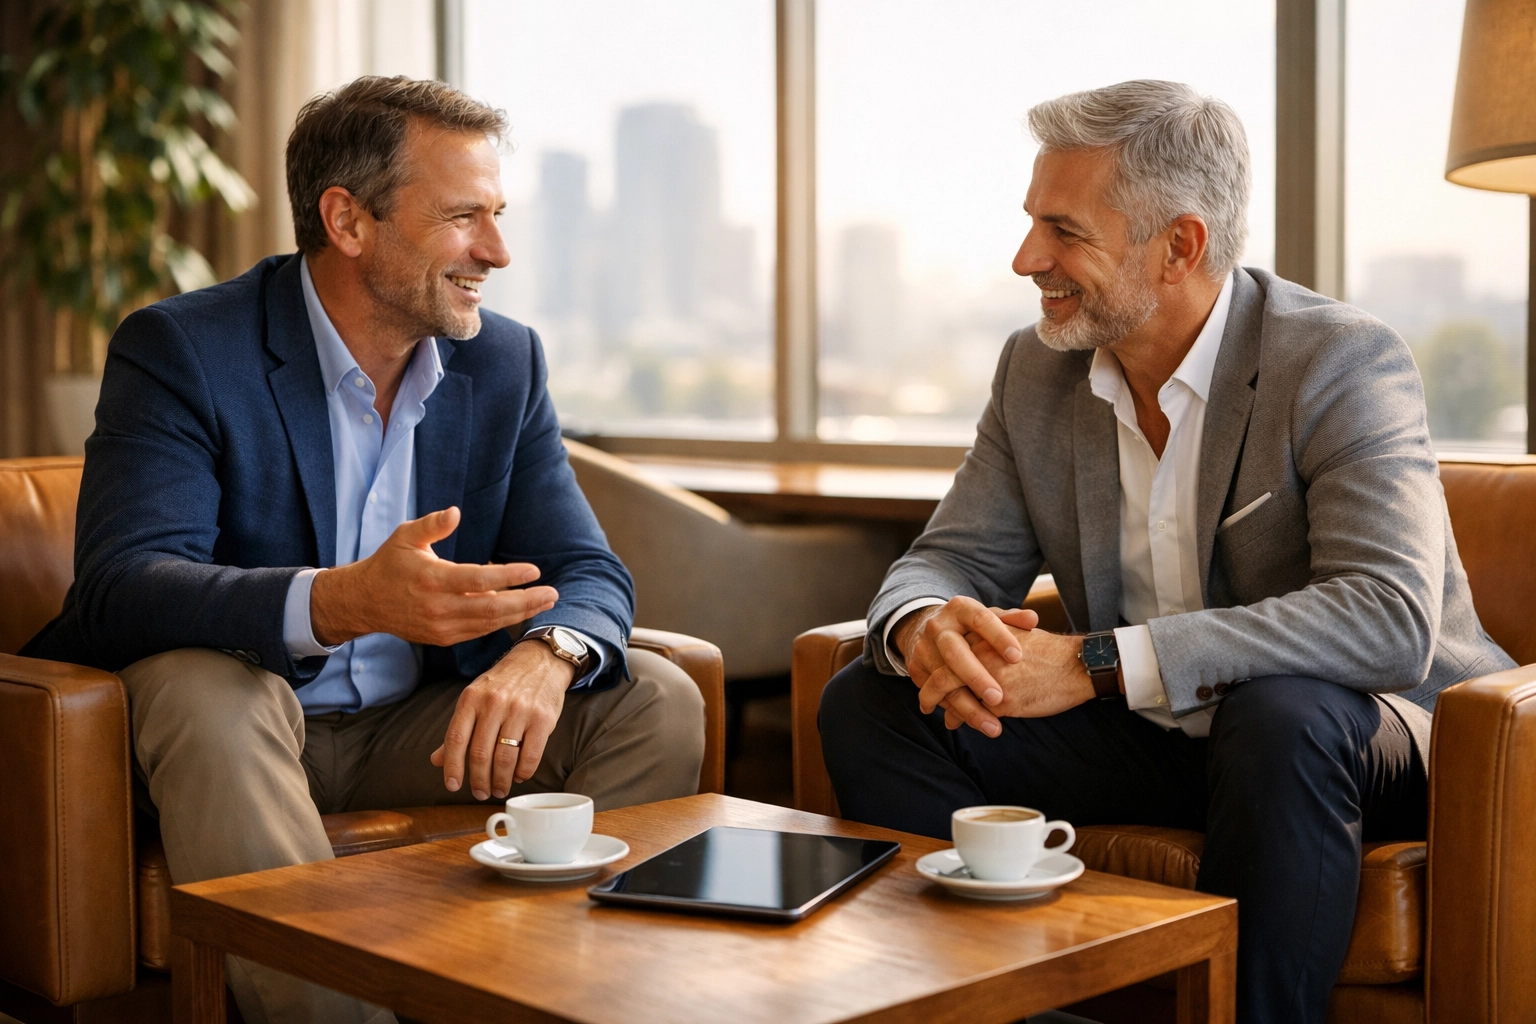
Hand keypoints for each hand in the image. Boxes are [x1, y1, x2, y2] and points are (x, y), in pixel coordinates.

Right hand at [309, 507, 557, 646]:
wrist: (364, 602)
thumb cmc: (389, 564)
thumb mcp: (405, 536)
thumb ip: (432, 524)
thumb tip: (456, 512)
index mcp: (432, 579)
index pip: (480, 580)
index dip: (510, 576)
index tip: (535, 571)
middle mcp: (438, 607)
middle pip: (492, 608)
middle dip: (526, 601)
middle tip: (552, 593)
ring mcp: (441, 627)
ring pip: (488, 624)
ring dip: (519, 614)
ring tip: (544, 602)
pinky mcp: (442, 638)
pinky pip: (478, 632)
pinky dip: (501, 623)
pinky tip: (519, 612)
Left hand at [429, 640, 574, 799]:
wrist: (540, 660)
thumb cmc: (504, 684)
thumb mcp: (475, 698)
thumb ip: (459, 729)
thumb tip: (437, 760)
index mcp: (472, 698)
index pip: (457, 739)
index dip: (453, 767)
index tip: (453, 786)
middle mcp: (494, 703)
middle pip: (481, 753)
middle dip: (479, 780)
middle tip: (481, 793)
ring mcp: (520, 710)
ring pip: (505, 758)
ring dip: (501, 781)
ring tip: (499, 789)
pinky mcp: (543, 718)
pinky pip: (530, 755)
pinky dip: (523, 772)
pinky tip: (519, 775)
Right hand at [892, 597, 1032, 736]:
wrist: (926, 627)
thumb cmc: (970, 626)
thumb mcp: (988, 617)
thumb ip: (1011, 619)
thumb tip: (1032, 619)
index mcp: (960, 609)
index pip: (980, 620)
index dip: (998, 637)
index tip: (1017, 657)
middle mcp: (938, 627)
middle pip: (954, 653)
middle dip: (976, 677)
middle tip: (998, 698)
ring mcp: (923, 648)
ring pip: (941, 680)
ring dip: (967, 707)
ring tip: (992, 726)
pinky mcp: (916, 668)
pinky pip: (934, 694)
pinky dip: (953, 711)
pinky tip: (973, 724)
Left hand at [926, 624, 1094, 733]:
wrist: (1076, 664)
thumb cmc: (1046, 652)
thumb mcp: (1012, 636)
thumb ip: (987, 644)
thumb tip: (967, 661)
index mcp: (981, 635)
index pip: (947, 654)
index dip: (934, 670)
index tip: (927, 681)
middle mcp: (980, 654)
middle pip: (942, 675)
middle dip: (931, 693)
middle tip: (925, 704)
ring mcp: (989, 678)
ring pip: (954, 696)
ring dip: (945, 709)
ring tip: (943, 719)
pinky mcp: (1001, 701)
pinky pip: (974, 713)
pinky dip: (964, 720)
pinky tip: (958, 724)